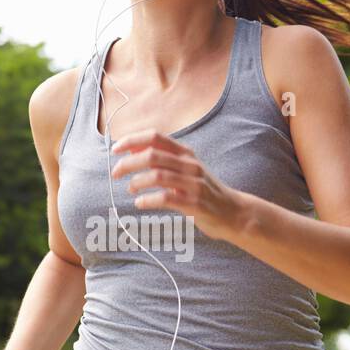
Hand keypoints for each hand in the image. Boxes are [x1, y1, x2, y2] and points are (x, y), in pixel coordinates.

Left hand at [109, 130, 248, 241]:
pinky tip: (140, 203)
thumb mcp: (185, 169)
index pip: (155, 137)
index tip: (115, 149)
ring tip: (131, 189)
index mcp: (185, 153)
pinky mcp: (195, 204)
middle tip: (115, 173)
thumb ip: (162, 158)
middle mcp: (190, 164)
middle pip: (152, 156)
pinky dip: (148, 200)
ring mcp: (194, 184)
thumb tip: (131, 148)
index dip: (132, 140)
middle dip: (128, 164)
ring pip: (158, 176)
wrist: (234, 212)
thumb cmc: (204, 190)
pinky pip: (166, 198)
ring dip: (138, 182)